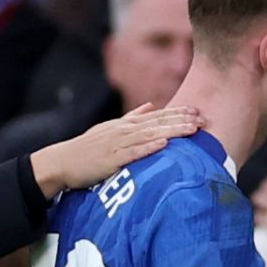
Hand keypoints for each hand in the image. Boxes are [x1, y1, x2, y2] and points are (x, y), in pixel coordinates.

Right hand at [30, 103, 202, 197]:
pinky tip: (163, 143)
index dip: (178, 112)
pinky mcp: (111, 159)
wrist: (63, 161)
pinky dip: (148, 147)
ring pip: (150, 135)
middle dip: (181, 120)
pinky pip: (133, 152)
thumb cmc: (87, 148)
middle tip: (203, 119)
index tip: (197, 111)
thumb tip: (151, 105)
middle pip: (158, 123)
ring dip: (172, 131)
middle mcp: (124, 130)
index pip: (157, 116)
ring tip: (192, 129)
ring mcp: (117, 144)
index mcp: (125, 124)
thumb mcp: (109, 128)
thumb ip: (131, 117)